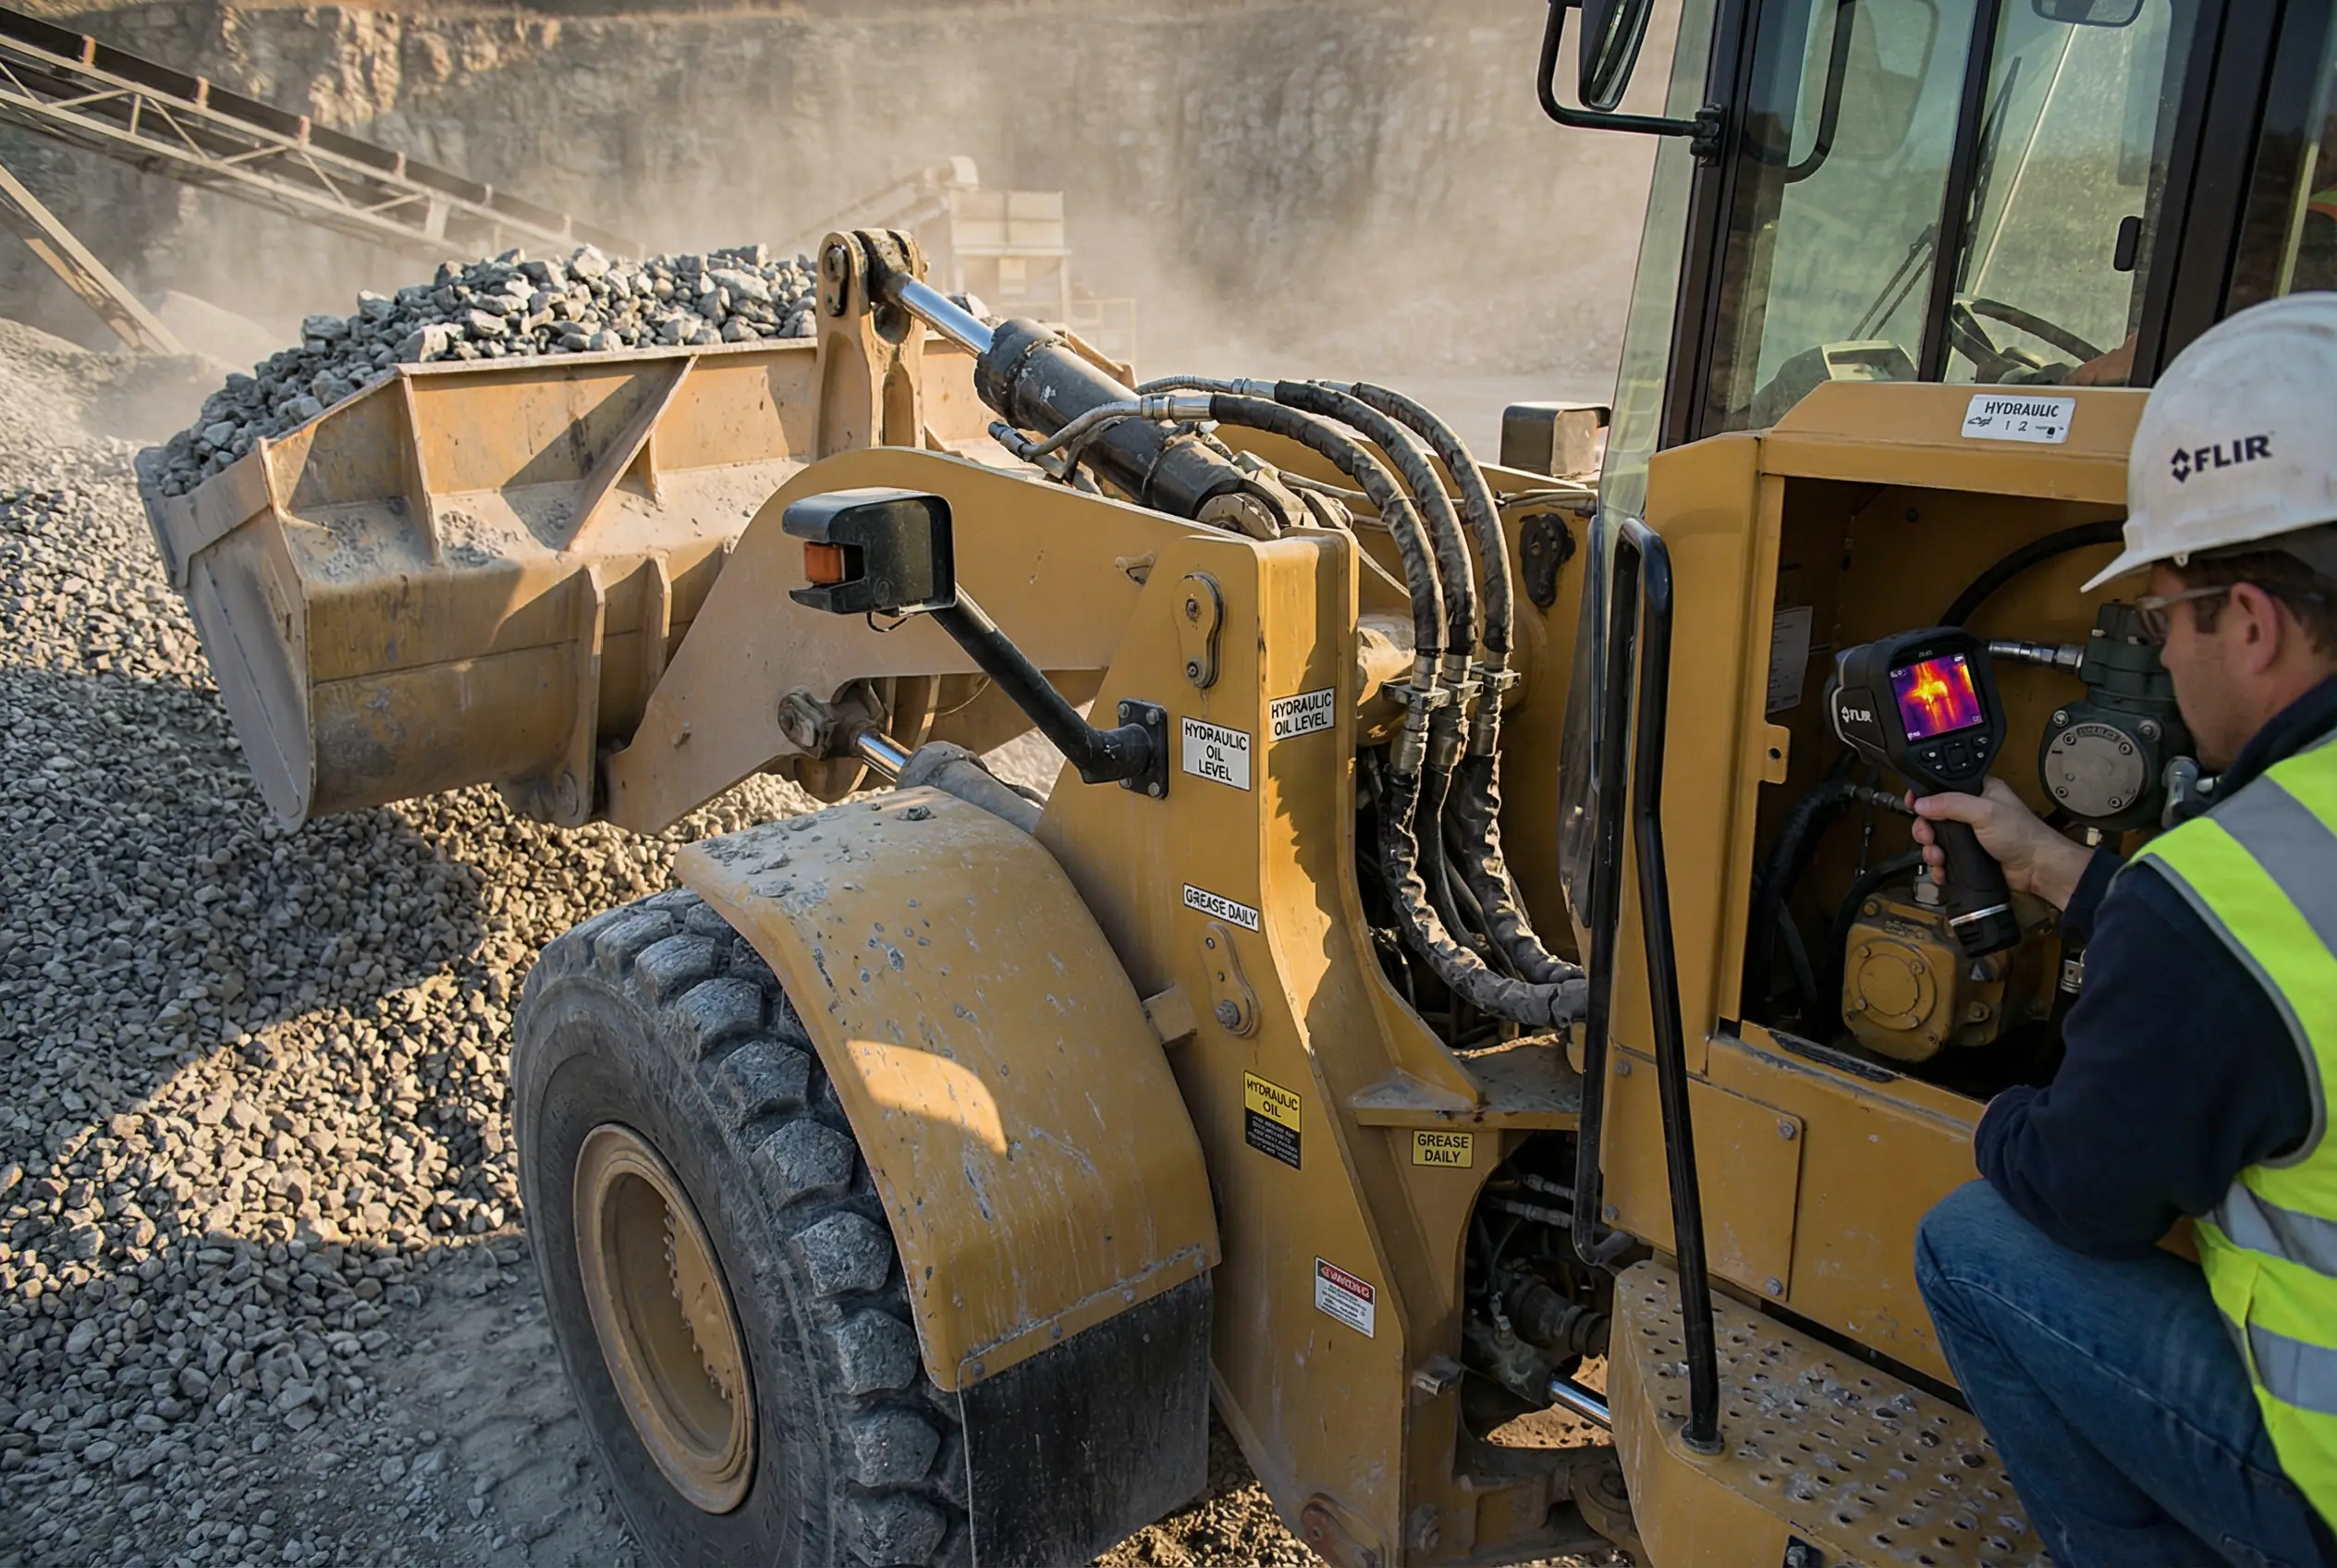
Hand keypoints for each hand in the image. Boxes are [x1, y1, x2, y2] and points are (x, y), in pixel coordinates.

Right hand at [1910, 778, 2094, 910]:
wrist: (2037, 869)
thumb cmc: (2023, 835)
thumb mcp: (1984, 812)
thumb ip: (1951, 804)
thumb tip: (1922, 803)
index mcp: (1978, 792)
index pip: (1943, 788)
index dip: (1925, 796)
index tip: (1913, 805)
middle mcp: (1972, 812)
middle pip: (1934, 816)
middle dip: (1926, 829)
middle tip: (1928, 837)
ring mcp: (1970, 835)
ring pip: (1937, 840)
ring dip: (1932, 850)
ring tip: (1937, 857)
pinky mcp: (1970, 855)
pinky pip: (1945, 859)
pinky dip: (1939, 866)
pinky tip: (1942, 869)